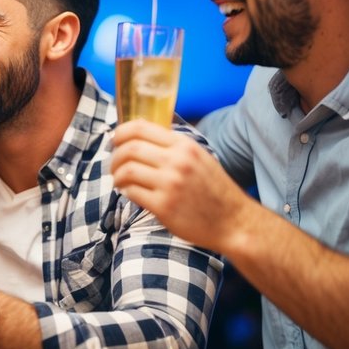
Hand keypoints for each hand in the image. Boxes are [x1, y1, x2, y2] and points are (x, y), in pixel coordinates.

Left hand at [111, 120, 252, 252]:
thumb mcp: (198, 157)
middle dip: (115, 156)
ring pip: (127, 170)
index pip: (141, 127)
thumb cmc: (213, 189)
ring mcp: (170, 184)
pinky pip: (132, 192)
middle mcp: (177, 161)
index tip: (114, 140)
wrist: (234, 221)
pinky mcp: (164, 206)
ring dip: (117, 175)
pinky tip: (130, 193)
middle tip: (115, 165)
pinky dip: (126, 191)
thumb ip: (172, 147)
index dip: (120, 132)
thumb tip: (138, 137)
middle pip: (129, 148)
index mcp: (184, 146)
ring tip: (120, 180)